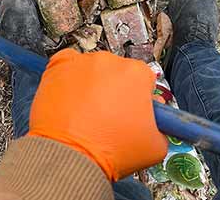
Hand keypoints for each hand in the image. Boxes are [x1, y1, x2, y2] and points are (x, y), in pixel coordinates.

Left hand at [28, 49, 167, 180]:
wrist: (70, 157)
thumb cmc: (109, 151)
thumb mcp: (155, 146)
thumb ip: (162, 127)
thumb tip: (156, 121)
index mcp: (136, 74)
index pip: (144, 78)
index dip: (140, 97)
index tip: (133, 110)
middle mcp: (109, 62)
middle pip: (117, 72)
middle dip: (116, 91)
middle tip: (110, 116)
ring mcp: (82, 63)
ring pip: (92, 69)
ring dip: (92, 85)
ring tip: (87, 112)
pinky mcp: (57, 68)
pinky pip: (67, 65)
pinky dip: (69, 77)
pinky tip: (71, 96)